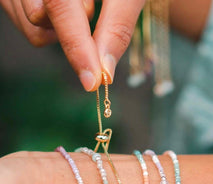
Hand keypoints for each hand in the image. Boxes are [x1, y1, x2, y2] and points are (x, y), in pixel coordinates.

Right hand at [1, 0, 145, 90]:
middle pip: (37, 22)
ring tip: (79, 3)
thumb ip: (117, 25)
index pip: (58, 7)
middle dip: (69, 28)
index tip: (92, 81)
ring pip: (30, 28)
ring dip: (59, 29)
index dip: (77, 47)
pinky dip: (50, 27)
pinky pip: (28, 24)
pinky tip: (65, 8)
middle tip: (89, 6)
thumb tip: (106, 71)